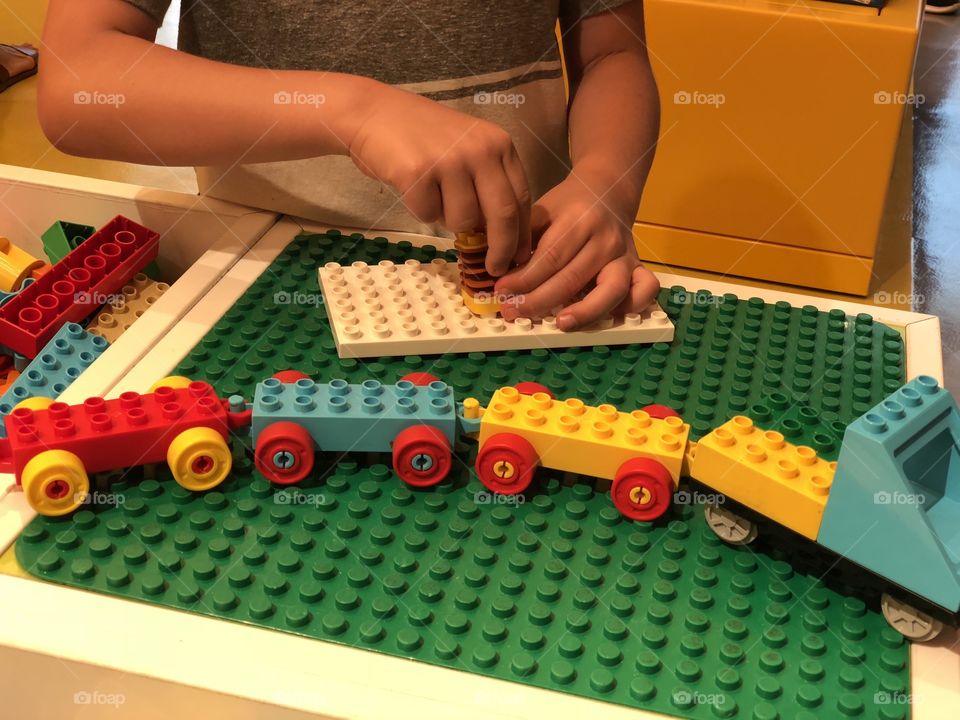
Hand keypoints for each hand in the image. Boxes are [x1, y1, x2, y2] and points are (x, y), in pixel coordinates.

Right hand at [347, 83, 529, 275]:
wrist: (375, 113)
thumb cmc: (424, 138)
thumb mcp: (469, 149)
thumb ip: (489, 184)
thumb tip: (503, 237)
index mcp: (498, 144)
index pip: (521, 198)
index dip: (521, 234)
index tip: (518, 258)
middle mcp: (479, 149)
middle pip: (502, 215)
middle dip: (500, 249)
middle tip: (494, 268)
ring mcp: (449, 160)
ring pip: (463, 220)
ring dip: (448, 220)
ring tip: (434, 193)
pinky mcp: (418, 173)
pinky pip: (429, 215)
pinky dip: (421, 210)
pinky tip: (414, 186)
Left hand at [494, 173, 658, 330]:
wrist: (608, 190)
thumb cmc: (569, 205)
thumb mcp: (542, 211)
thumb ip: (523, 238)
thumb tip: (498, 270)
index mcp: (579, 221)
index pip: (549, 257)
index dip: (524, 279)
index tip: (501, 292)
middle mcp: (605, 240)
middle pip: (572, 278)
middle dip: (539, 301)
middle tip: (513, 312)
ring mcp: (625, 256)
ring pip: (611, 291)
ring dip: (585, 312)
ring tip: (560, 324)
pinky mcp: (638, 267)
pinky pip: (645, 290)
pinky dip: (632, 306)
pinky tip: (607, 317)